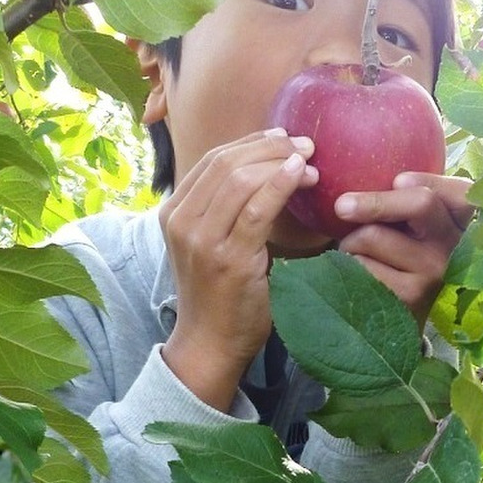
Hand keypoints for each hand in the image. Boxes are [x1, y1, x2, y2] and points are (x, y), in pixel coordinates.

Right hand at [159, 128, 318, 410]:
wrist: (209, 344)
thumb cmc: (218, 294)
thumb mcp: (210, 243)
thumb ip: (223, 209)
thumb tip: (263, 168)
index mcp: (173, 212)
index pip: (212, 159)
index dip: (250, 142)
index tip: (283, 138)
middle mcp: (180, 221)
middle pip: (225, 162)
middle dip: (269, 147)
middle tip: (304, 143)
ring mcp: (201, 240)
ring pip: (240, 179)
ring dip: (279, 162)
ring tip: (309, 161)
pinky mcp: (228, 258)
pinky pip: (257, 209)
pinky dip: (281, 184)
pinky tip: (301, 174)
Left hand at [332, 173, 475, 327]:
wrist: (400, 320)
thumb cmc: (400, 260)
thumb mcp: (413, 228)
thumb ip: (406, 202)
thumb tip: (367, 188)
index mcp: (462, 222)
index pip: (458, 191)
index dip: (427, 180)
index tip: (398, 181)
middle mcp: (457, 245)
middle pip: (420, 203)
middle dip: (374, 201)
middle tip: (342, 205)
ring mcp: (436, 271)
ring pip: (374, 235)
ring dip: (350, 242)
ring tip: (356, 254)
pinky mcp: (411, 295)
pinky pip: (361, 265)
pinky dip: (348, 266)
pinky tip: (357, 277)